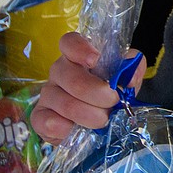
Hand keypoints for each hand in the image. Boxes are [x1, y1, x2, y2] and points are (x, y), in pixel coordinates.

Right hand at [30, 32, 145, 143]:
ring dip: (90, 116)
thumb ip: (132, 69)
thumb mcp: (124, 78)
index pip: (70, 43)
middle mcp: (59, 71)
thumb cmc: (108, 93)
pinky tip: (78, 129)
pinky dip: (67, 129)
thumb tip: (130, 73)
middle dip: (98, 94)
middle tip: (113, 103)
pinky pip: (49, 122)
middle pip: (73, 80)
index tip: (95, 60)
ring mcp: (48, 94)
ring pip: (66, 104)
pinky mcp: (40, 117)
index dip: (81, 49)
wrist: (96, 121)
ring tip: (102, 121)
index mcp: (76, 56)